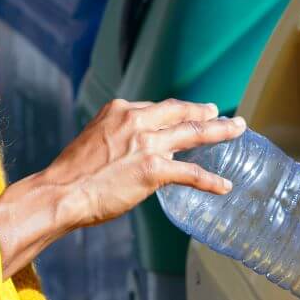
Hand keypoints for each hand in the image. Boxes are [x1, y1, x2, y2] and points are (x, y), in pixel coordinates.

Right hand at [0, 99, 245, 277]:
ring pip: (193, 133)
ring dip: (219, 131)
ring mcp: (146, 144)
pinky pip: (190, 173)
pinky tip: (224, 185)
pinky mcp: (152, 170)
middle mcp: (136, 121)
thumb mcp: (94, 139)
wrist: (61, 191)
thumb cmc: (72, 172)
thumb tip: (133, 149)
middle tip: (221, 112)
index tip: (188, 112)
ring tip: (237, 130)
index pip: (157, 108)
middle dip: (204, 111)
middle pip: (180, 112)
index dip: (177, 111)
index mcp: (120, 110)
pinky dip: (210, 180)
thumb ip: (117, 137)